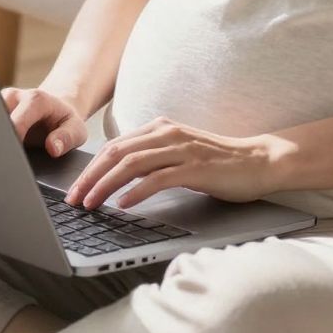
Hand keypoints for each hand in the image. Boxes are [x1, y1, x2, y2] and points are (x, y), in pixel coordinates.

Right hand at [0, 84, 87, 159]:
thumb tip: (52, 148)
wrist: (55, 108)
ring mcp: (0, 102)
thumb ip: (66, 138)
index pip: (16, 122)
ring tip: (1, 157)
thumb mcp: (77, 130)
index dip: (13, 142)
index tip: (15, 160)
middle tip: (4, 162)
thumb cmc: (65, 121)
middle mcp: (14, 96)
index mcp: (35, 99)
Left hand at [63, 115, 278, 210]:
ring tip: (90, 203)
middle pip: (116, 153)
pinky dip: (136, 192)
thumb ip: (152, 160)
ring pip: (131, 164)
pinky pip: (158, 178)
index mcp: (160, 128)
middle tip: (73, 199)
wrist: (260, 160)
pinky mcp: (196, 167)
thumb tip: (118, 178)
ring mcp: (182, 149)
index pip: (114, 146)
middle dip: (90, 177)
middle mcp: (167, 134)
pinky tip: (123, 204)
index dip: (90, 168)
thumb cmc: (219, 163)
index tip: (75, 189)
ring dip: (105, 185)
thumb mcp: (179, 155)